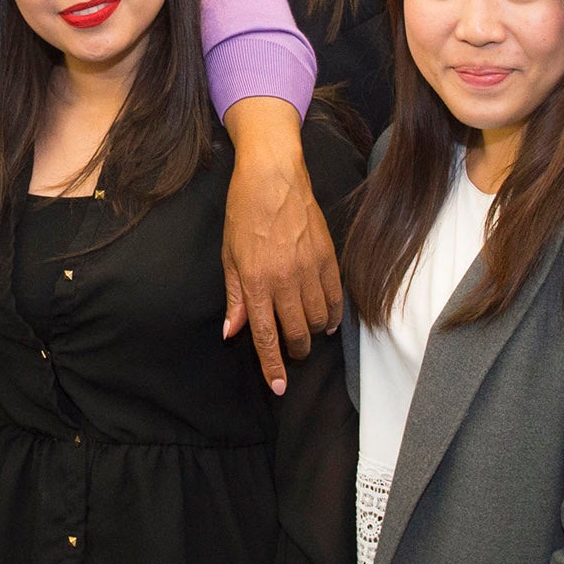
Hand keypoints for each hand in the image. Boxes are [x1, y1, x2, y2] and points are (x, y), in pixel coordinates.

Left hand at [221, 97, 341, 393]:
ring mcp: (309, 269)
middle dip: (293, 352)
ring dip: (311, 334)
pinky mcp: (328, 258)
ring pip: (317, 320)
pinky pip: (334, 299)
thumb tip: (232, 332)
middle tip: (290, 355)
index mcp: (255, 282)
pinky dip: (331, 315)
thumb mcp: (229, 256)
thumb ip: (234, 297)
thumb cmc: (244, 213)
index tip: (279, 387)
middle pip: (296, 333)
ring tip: (305, 333)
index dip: (272, 366)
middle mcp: (284, 280)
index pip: (266, 335)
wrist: (273, 177)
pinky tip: (325, 320)